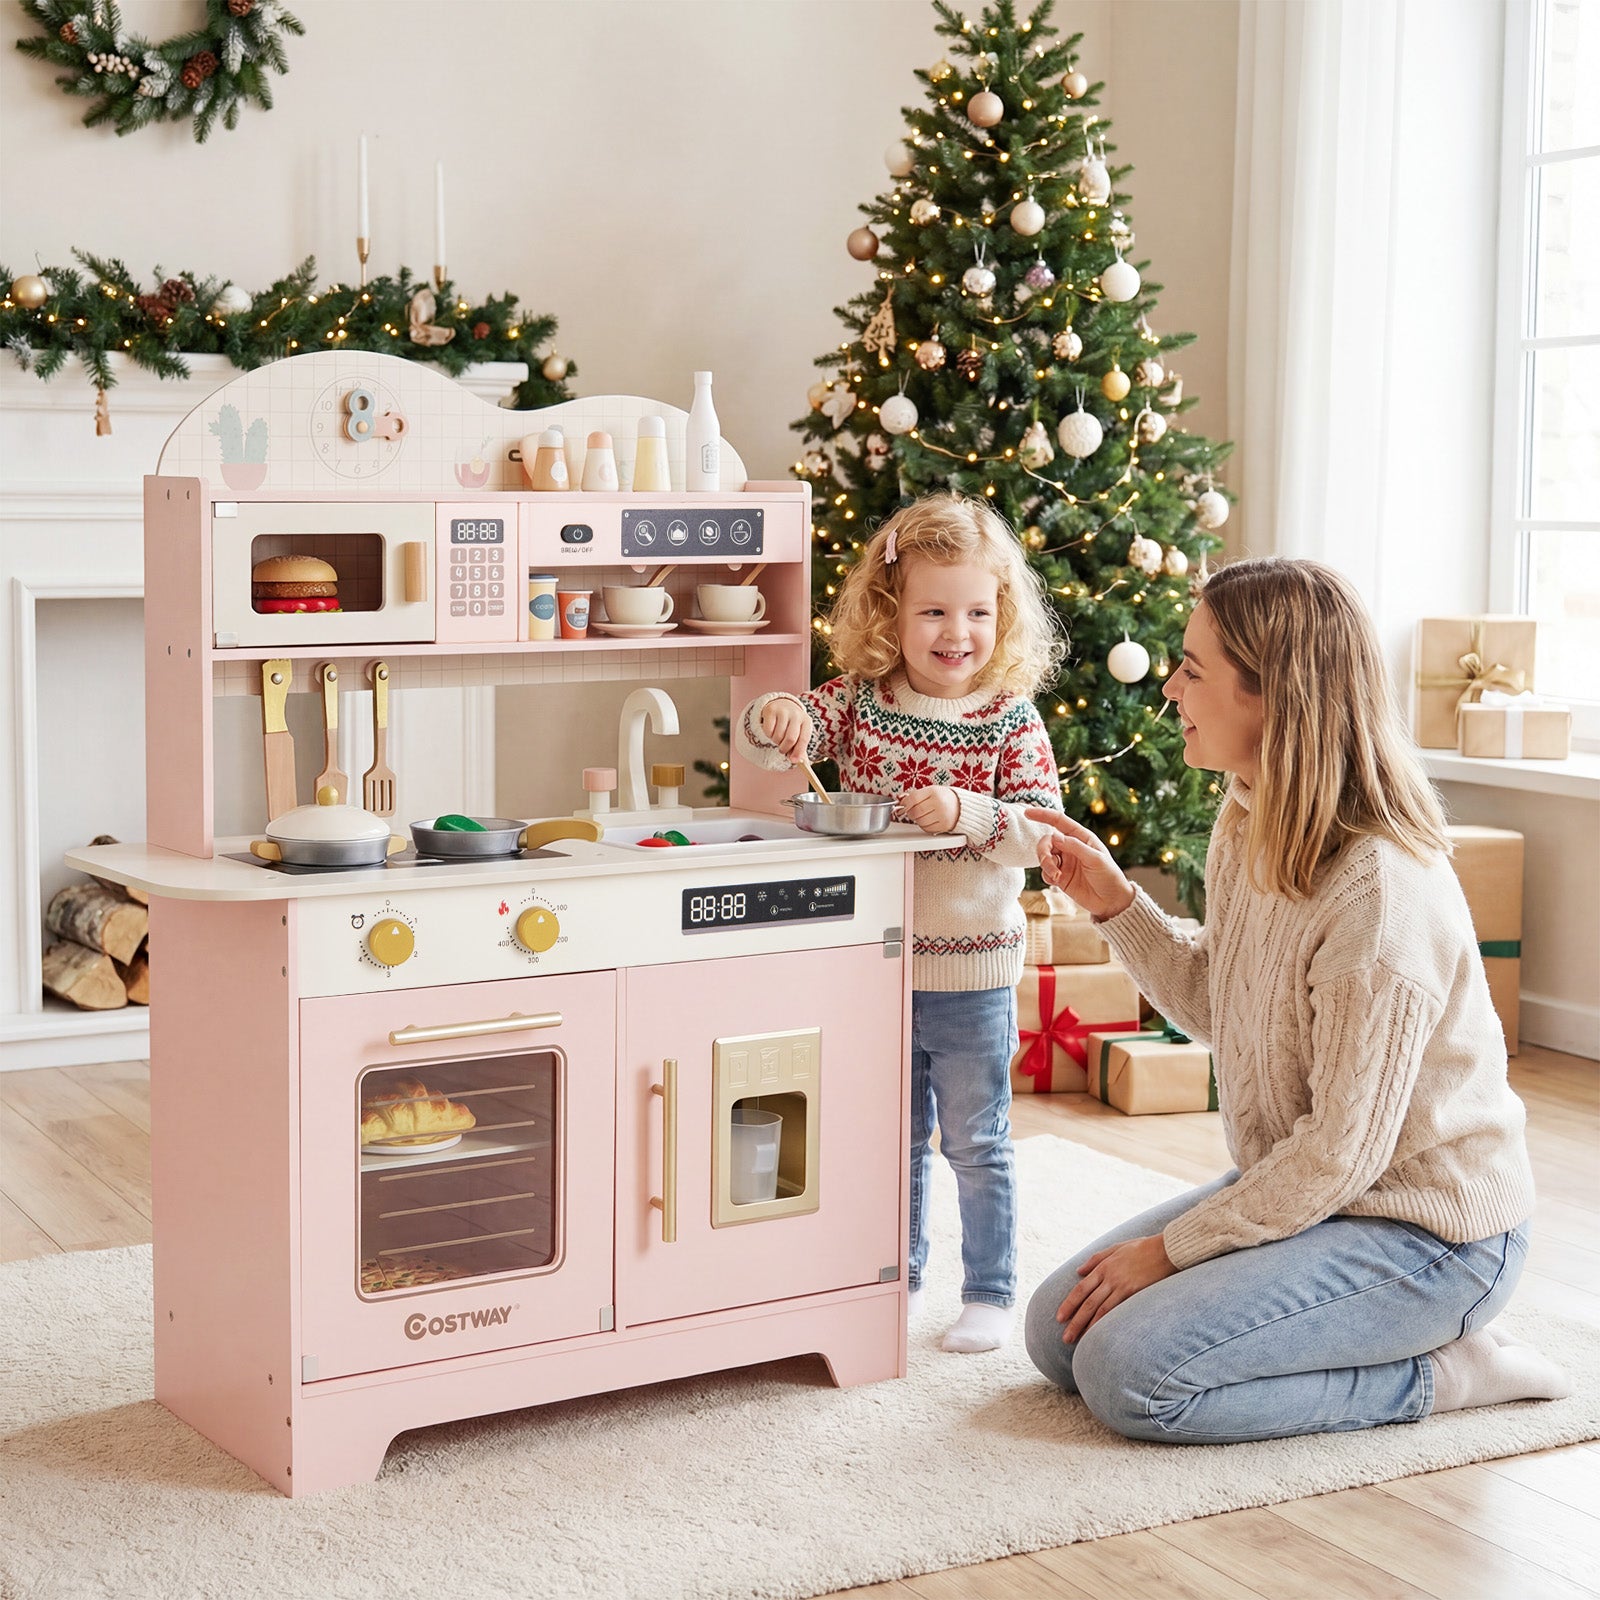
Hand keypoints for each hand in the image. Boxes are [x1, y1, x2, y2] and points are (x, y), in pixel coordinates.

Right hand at [760, 699, 813, 761]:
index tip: (793, 761)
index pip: (804, 739)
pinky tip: (772, 730)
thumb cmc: (792, 724)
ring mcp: (783, 711)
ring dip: (776, 741)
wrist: (781, 705)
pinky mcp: (771, 710)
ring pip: (778, 736)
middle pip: (790, 738)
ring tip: (778, 737)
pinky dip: (768, 735)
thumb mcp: (799, 732)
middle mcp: (796, 714)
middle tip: (782, 750)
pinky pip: (768, 731)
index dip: (798, 752)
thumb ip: (799, 747)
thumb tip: (796, 761)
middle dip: (785, 749)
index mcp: (806, 721)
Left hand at [899, 785, 959, 834]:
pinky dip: (924, 826)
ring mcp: (943, 816)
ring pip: (919, 822)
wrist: (962, 806)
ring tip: (924, 814)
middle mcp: (939, 804)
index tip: (902, 806)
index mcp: (935, 792)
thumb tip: (900, 801)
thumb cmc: (944, 798)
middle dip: (910, 813)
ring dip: (917, 820)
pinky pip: (926, 829)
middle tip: (912, 811)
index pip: (913, 798)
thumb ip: (916, 795)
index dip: (905, 803)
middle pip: (915, 812)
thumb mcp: (931, 791)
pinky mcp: (944, 826)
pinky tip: (929, 820)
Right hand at [1025, 807, 1136, 920]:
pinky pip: (1045, 872)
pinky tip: (1057, 881)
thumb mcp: (1096, 859)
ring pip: (1044, 857)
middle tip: (1047, 862)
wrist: (1111, 902)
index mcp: (1081, 838)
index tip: (1027, 813)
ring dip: (1046, 865)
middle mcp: (1071, 848)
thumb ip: (1075, 846)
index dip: (1043, 815)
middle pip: (1047, 841)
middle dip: (1043, 851)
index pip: (1059, 822)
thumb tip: (1054, 836)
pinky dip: (1047, 875)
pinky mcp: (1060, 877)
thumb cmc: (1109, 876)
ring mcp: (1064, 863)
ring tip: (1056, 876)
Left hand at [1056, 1234, 1176, 1342]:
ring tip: (1077, 1340)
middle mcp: (1109, 1277)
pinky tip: (1099, 1334)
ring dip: (1086, 1326)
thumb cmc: (1143, 1248)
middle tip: (1065, 1337)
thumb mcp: (1116, 1247)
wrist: (1166, 1250)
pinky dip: (1105, 1323)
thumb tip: (1079, 1271)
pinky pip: (1116, 1311)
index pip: (1081, 1289)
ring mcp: (1121, 1286)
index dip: (1069, 1304)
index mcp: (1104, 1266)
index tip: (1059, 1317)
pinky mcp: (1134, 1293)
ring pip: (1099, 1309)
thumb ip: (1096, 1259)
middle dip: (1074, 1321)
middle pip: (1087, 1302)